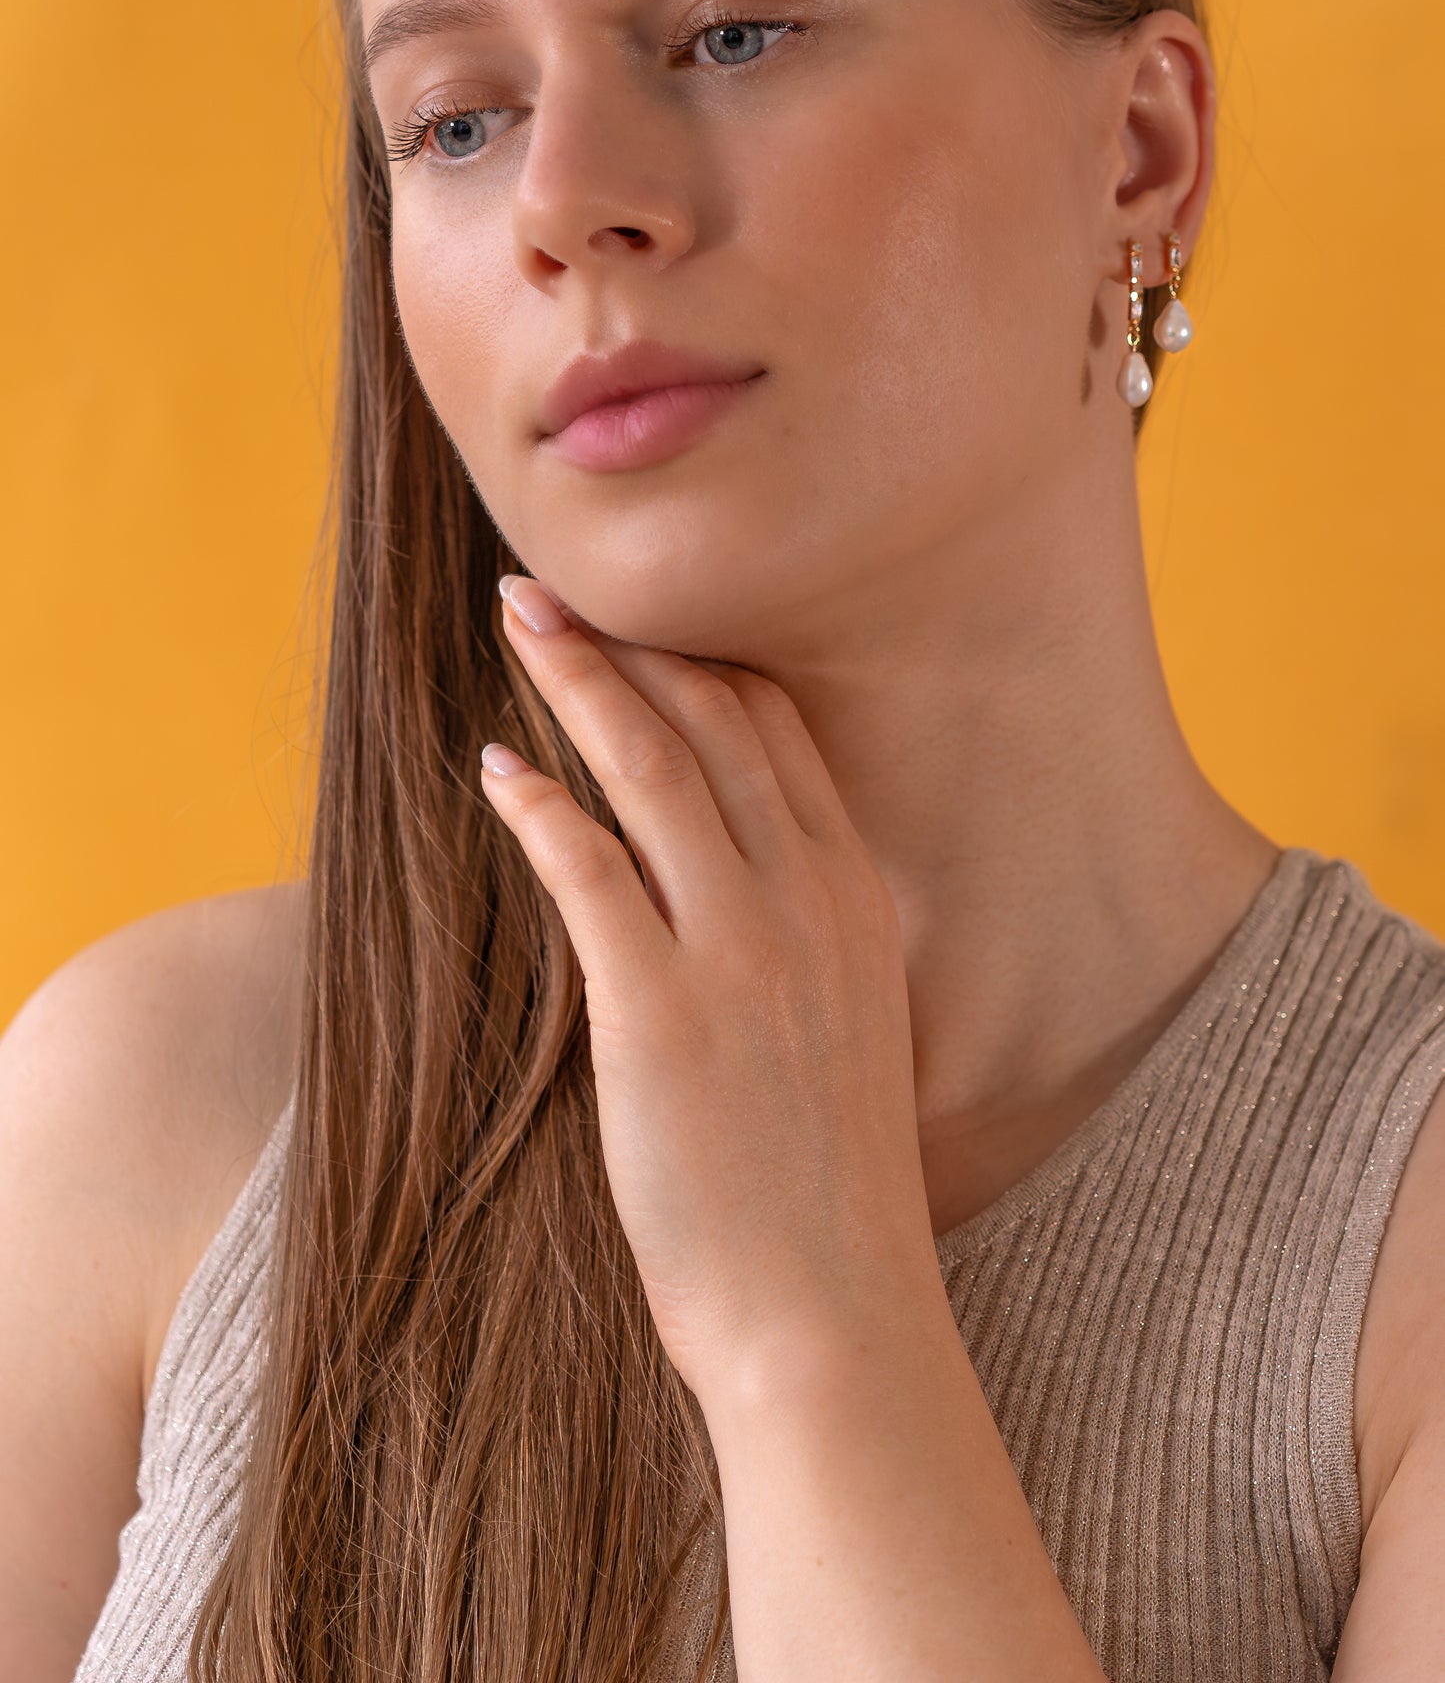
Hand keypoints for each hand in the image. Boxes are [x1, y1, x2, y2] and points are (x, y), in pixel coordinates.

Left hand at [479, 575, 941, 1404]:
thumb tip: (750, 893)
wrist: (833, 1316)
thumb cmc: (830, 1192)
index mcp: (858, 900)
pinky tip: (493, 769)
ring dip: (576, 682)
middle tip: (555, 586)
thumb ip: (811, 944)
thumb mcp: (852, 1034)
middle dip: (631, 642)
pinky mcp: (660, 1009)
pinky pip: (589, 868)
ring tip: (519, 621)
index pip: (780, 736)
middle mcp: (807, 901)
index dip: (703, 661)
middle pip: (713, 724)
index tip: (644, 618)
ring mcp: (739, 950)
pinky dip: (535, 804)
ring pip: (651, 768)